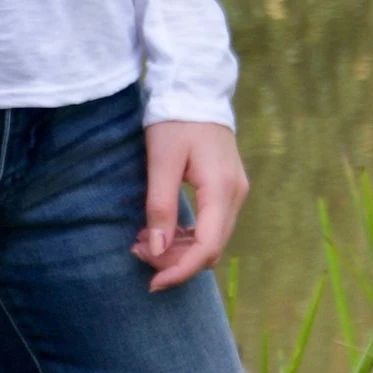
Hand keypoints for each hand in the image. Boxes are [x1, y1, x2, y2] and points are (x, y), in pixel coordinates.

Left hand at [134, 121, 247, 292]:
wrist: (195, 90)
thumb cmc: (175, 121)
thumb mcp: (161, 162)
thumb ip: (160, 206)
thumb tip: (155, 250)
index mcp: (221, 189)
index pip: (207, 246)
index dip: (180, 270)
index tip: (153, 283)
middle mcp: (235, 195)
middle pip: (210, 248)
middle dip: (174, 260)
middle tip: (136, 251)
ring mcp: (235, 192)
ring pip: (211, 240)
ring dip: (178, 248)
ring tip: (142, 240)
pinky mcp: (227, 189)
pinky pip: (211, 226)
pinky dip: (186, 235)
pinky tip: (160, 229)